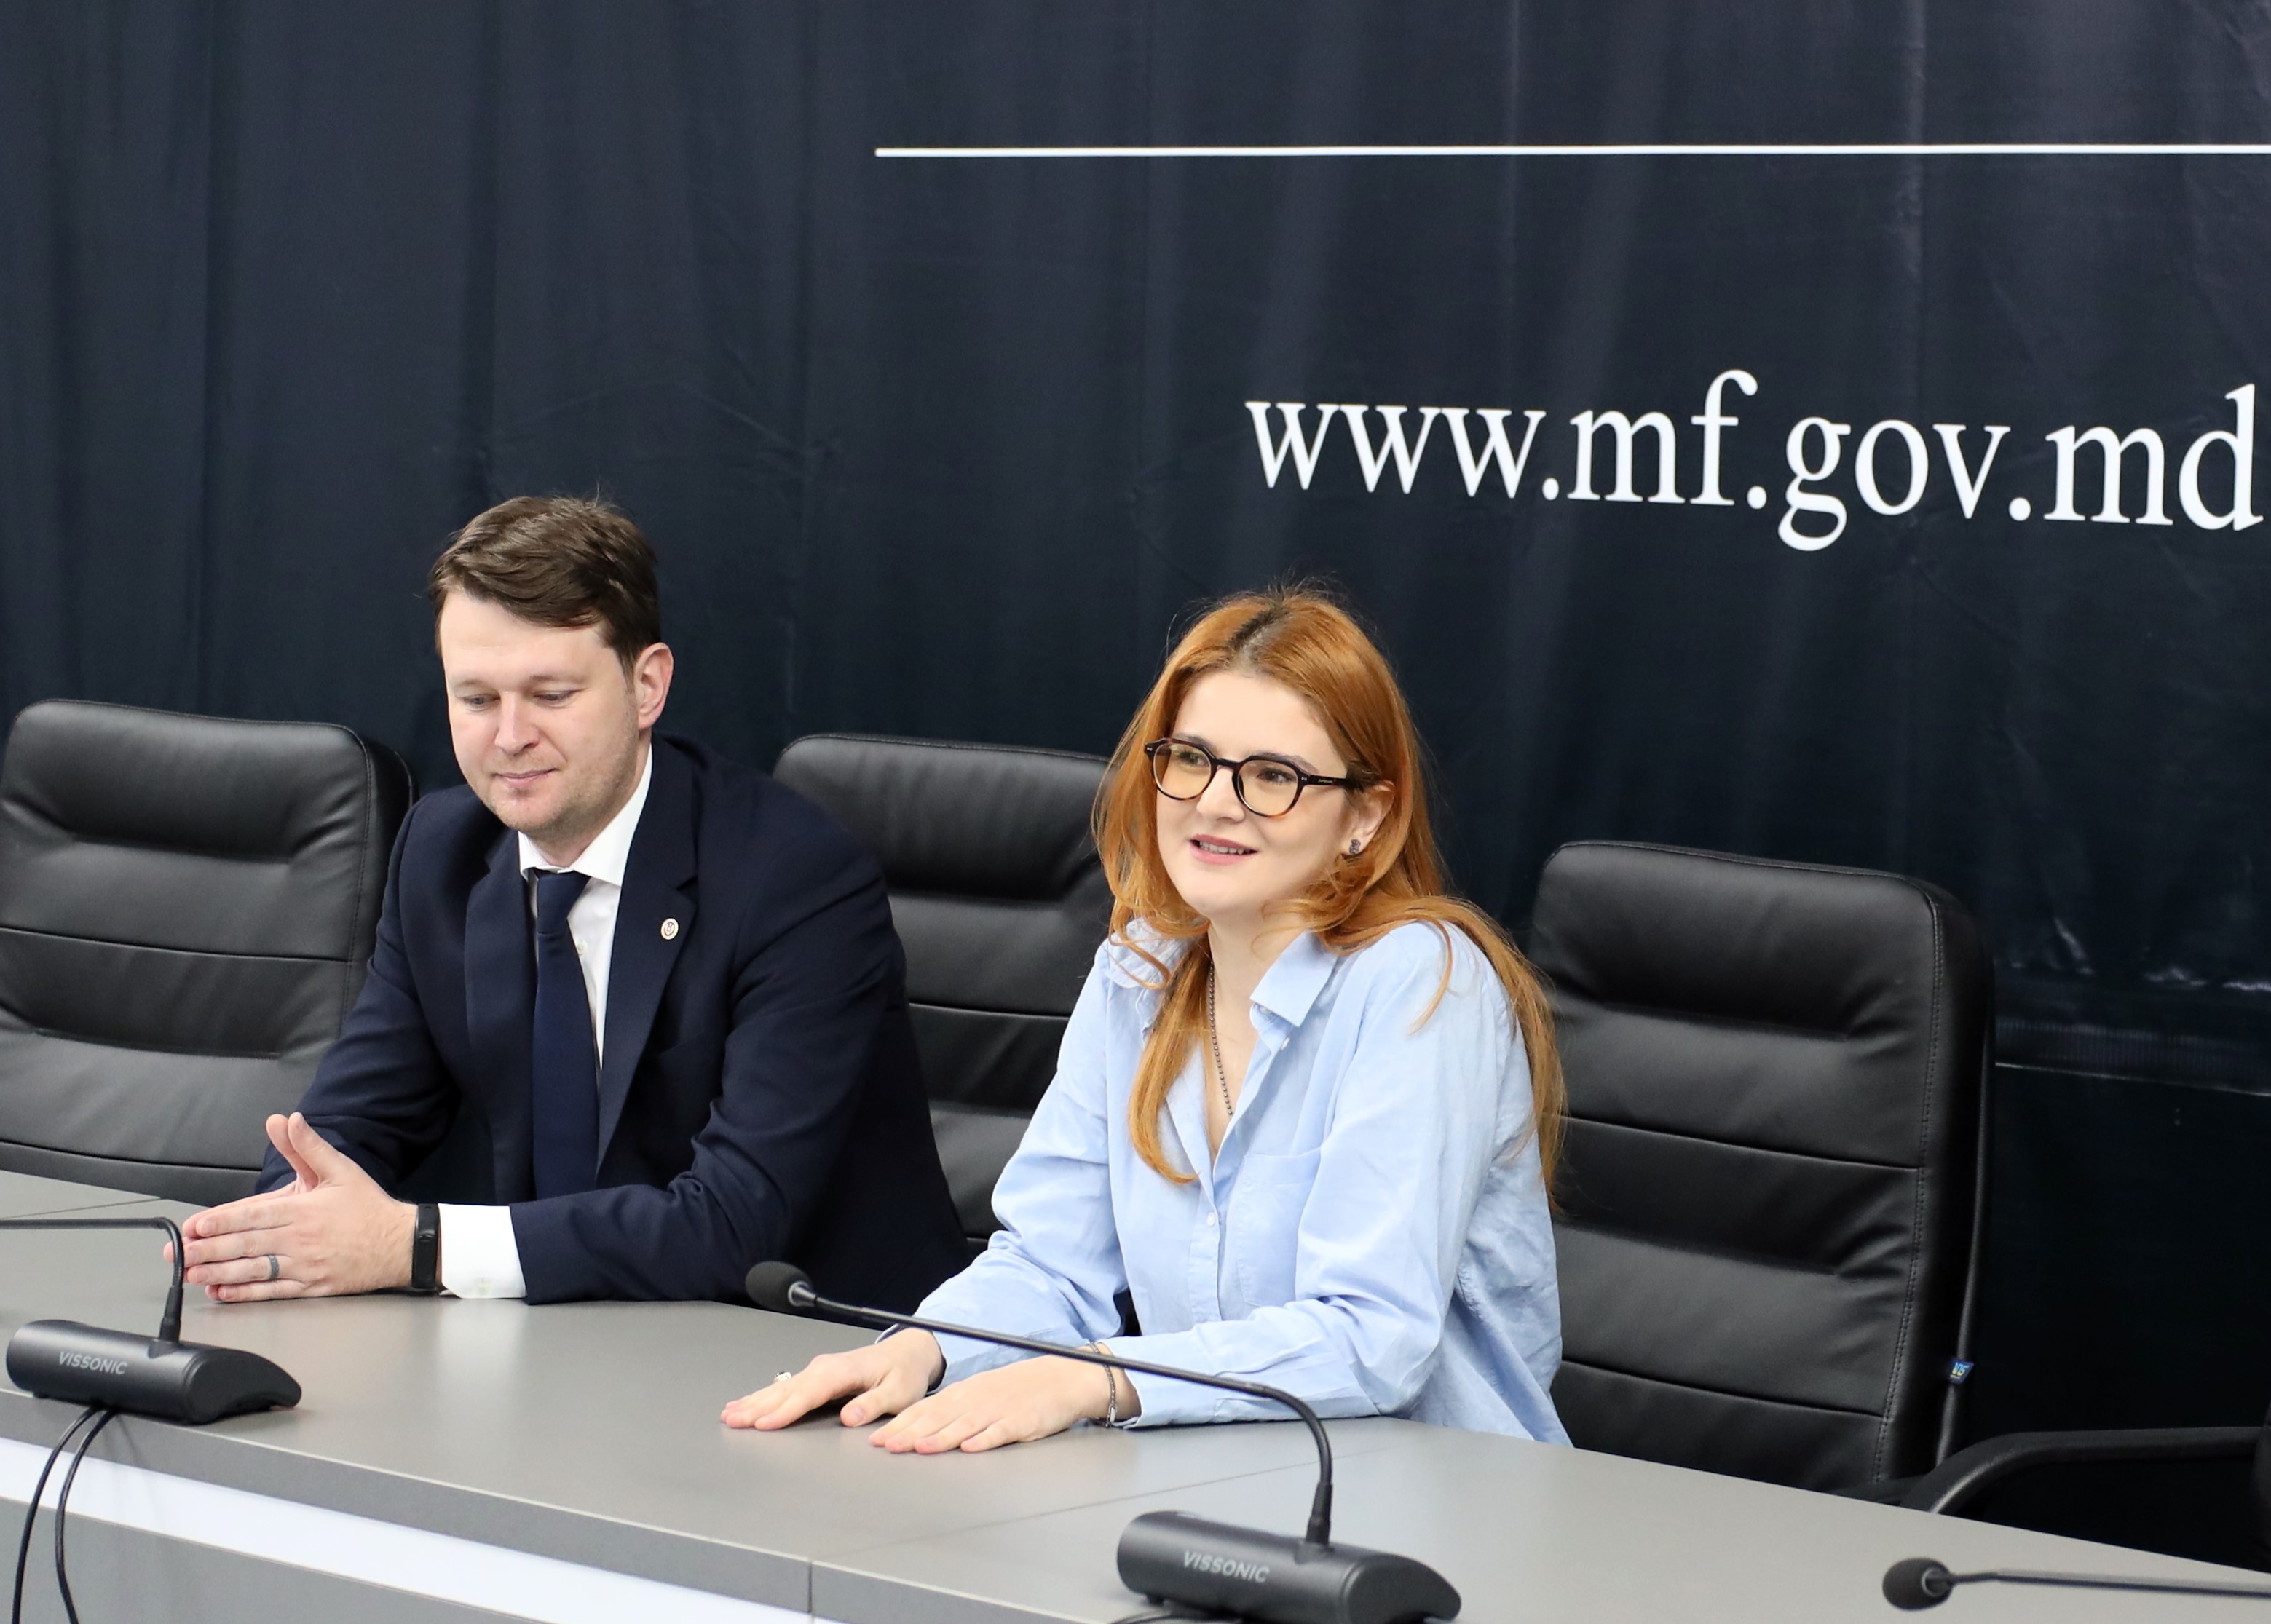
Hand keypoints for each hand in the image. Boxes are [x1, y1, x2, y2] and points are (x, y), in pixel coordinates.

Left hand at [176, 1113, 415, 1300]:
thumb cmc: (369, 1208)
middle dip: (207, 1250)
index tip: (195, 1226)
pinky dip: (244, 1293)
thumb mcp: (341, 1169)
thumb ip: (309, 1146)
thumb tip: (287, 1120)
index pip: (253, 1216)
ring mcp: (304, 1265)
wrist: (402, 1244)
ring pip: (253, 1270)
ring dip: (218, 1272)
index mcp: (303, 1210)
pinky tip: (223, 1291)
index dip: (221, 1222)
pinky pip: (272, 1291)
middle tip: (178, 1255)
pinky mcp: (311, 1286)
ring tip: (191, 1274)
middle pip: (245, 1245)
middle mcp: (300, 1239)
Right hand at [722, 1331, 943, 1430]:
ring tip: (730, 1414)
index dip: (786, 1410)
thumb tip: (849, 1417)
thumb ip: (874, 1404)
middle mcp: (825, 1367)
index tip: (763, 1424)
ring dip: (754, 1401)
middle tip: (733, 1421)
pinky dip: (763, 1395)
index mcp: (843, 1371)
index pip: (809, 1393)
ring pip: (780, 1387)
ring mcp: (818, 1370)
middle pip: (786, 1390)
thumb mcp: (899, 1392)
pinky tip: (746, 1403)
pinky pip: (784, 1386)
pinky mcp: (815, 1375)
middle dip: (758, 1406)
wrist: (907, 1353)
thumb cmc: (904, 1374)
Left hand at [867, 1355, 1118, 1453]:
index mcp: (966, 1393)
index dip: (902, 1424)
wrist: (1062, 1378)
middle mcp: (977, 1399)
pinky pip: (1001, 1431)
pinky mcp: (1022, 1421)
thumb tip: (919, 1426)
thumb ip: (953, 1409)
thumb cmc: (1019, 1389)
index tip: (878, 1438)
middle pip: (939, 1417)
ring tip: (921, 1447)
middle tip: (887, 1445)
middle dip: (911, 1432)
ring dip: (941, 1437)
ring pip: (965, 1425)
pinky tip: (971, 1447)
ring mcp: (999, 1410)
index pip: (927, 1409)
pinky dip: (985, 1439)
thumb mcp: (982, 1393)